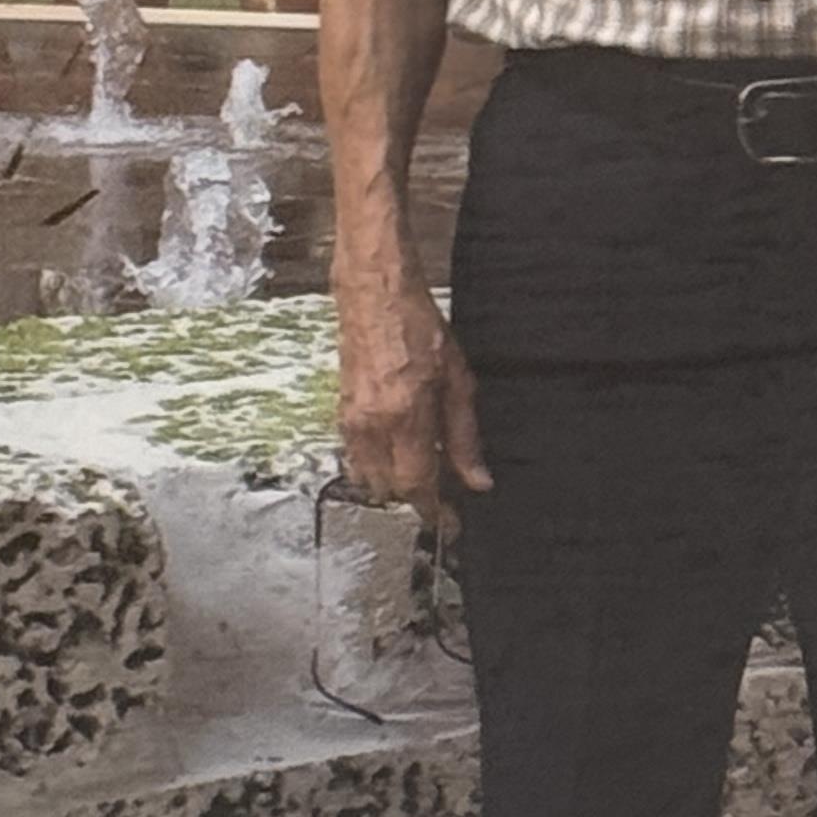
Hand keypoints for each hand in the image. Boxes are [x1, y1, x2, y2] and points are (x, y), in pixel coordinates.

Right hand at [336, 267, 491, 528]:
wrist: (374, 293)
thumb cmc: (418, 327)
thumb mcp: (458, 380)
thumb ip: (465, 436)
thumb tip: (477, 480)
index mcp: (405, 418)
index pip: (417, 485)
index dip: (435, 510)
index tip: (453, 523)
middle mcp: (372, 426)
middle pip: (391, 489)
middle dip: (417, 498)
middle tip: (444, 494)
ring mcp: (351, 421)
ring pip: (369, 478)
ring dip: (396, 484)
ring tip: (423, 471)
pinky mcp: (340, 413)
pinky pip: (356, 457)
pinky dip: (377, 465)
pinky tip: (399, 450)